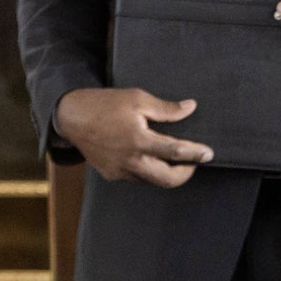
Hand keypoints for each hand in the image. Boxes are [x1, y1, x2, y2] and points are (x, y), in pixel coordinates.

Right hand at [53, 87, 212, 187]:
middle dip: (185, 173)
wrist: (71, 117)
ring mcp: (119, 171)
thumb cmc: (106, 104)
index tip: (209, 154)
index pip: (175, 152)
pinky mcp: (111, 175)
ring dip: (168, 173)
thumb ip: (166, 109)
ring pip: (152, 181)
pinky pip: (138, 178)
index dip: (195, 154)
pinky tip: (154, 159)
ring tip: (178, 159)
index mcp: (138, 140)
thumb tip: (190, 108)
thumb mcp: (138, 99)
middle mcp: (129, 161)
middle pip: (167, 179)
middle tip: (195, 162)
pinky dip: (150, 171)